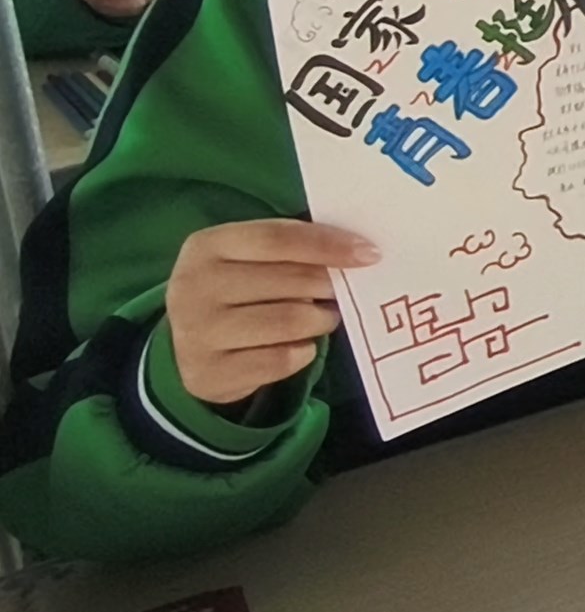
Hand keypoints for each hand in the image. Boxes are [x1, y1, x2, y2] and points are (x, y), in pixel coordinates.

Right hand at [166, 218, 375, 409]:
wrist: (187, 350)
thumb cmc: (236, 291)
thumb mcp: (250, 259)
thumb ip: (292, 248)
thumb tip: (358, 250)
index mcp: (207, 246)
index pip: (277, 238)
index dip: (327, 244)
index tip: (369, 253)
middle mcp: (194, 287)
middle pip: (288, 280)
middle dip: (328, 285)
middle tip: (342, 291)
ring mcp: (197, 333)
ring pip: (289, 321)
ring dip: (321, 319)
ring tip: (325, 317)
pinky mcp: (209, 374)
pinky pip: (282, 359)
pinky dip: (303, 351)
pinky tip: (300, 344)